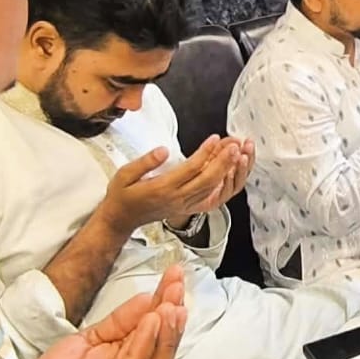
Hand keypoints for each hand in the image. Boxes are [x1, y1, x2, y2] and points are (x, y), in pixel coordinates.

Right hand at [97, 137, 241, 234]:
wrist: (121, 220)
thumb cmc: (122, 195)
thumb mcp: (124, 174)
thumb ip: (145, 162)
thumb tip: (164, 150)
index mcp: (162, 188)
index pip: (190, 169)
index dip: (205, 153)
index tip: (215, 138)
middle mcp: (177, 199)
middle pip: (207, 180)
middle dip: (224, 162)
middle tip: (235, 145)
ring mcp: (184, 206)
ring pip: (212, 190)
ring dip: (228, 172)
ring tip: (238, 155)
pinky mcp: (187, 209)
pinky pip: (209, 197)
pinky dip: (223, 184)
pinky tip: (230, 171)